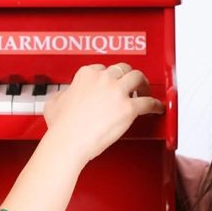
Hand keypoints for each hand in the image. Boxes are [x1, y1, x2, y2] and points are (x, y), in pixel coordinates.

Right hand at [44, 63, 163, 164]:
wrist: (68, 142)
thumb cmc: (62, 127)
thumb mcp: (54, 103)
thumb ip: (62, 94)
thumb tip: (65, 96)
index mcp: (86, 75)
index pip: (103, 68)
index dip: (109, 77)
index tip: (111, 84)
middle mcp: (104, 79)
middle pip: (123, 69)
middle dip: (128, 76)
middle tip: (131, 85)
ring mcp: (117, 92)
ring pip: (138, 78)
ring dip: (143, 84)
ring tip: (145, 92)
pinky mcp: (129, 109)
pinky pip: (148, 102)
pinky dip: (155, 105)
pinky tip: (157, 108)